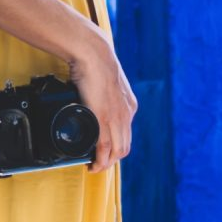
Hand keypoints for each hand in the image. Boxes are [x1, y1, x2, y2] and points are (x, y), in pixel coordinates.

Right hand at [74, 37, 136, 172]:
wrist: (94, 54)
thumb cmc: (96, 62)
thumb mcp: (107, 81)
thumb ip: (104, 94)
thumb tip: (92, 97)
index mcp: (130, 106)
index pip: (126, 134)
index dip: (116, 147)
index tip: (105, 152)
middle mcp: (127, 115)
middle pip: (124, 147)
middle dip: (112, 160)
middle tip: (98, 164)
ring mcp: (117, 119)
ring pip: (117, 151)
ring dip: (106, 163)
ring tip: (94, 167)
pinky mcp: (104, 120)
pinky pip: (104, 148)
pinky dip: (99, 160)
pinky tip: (93, 165)